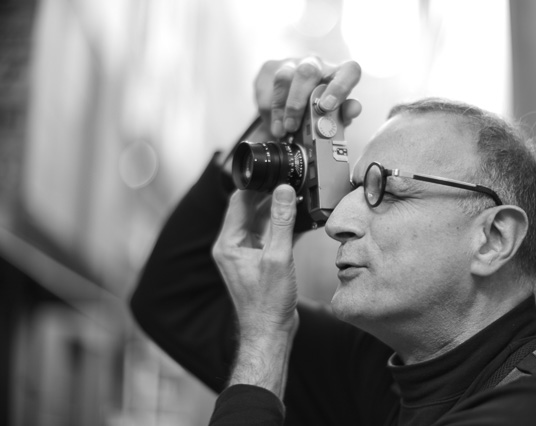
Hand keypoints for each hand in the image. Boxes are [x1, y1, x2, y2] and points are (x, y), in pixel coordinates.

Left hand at [212, 185, 298, 334]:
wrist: (270, 331)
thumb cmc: (268, 303)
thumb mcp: (278, 257)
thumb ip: (281, 222)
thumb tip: (283, 192)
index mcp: (228, 243)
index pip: (238, 202)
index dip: (256, 186)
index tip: (273, 175)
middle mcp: (231, 247)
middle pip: (247, 210)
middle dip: (267, 196)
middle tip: (287, 184)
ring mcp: (243, 255)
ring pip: (258, 223)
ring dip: (275, 212)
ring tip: (294, 199)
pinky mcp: (256, 262)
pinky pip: (266, 237)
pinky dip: (279, 228)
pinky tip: (297, 222)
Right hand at [254, 57, 362, 137]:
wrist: (293, 105)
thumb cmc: (318, 111)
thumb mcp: (333, 118)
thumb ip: (344, 115)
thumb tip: (353, 109)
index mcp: (339, 74)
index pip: (349, 71)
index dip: (339, 88)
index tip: (326, 107)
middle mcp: (317, 64)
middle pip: (307, 71)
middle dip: (297, 102)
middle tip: (293, 126)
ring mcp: (293, 64)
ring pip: (284, 77)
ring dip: (280, 108)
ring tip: (281, 130)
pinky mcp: (271, 68)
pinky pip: (266, 87)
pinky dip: (269, 110)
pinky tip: (273, 123)